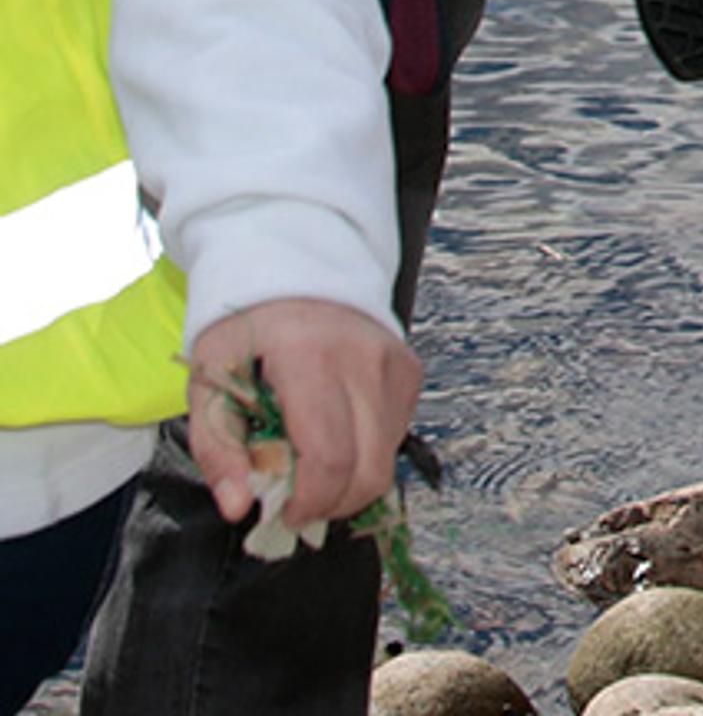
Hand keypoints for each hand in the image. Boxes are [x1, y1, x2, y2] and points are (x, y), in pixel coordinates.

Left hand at [191, 299, 416, 531]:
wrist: (296, 274)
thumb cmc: (247, 333)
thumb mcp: (208, 386)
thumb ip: (218, 451)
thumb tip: (239, 509)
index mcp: (309, 359)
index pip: (328, 457)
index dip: (307, 502)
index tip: (281, 514)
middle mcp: (364, 361)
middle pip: (368, 469)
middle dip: (331, 504)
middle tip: (296, 505)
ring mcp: (394, 365)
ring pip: (387, 461)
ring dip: (349, 484)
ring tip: (311, 472)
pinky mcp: (409, 373)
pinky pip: (394, 437)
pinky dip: (364, 456)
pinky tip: (333, 440)